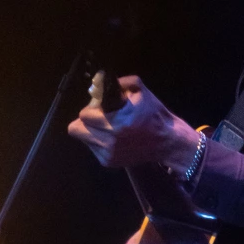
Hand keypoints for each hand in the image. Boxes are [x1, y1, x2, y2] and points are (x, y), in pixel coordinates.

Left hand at [67, 75, 201, 174]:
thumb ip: (121, 83)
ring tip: (106, 127)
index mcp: (119, 122)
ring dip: (90, 131)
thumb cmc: (154, 114)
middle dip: (85, 120)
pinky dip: (98, 142)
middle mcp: (111, 140)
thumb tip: (99, 81)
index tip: (100, 106)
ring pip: (82, 139)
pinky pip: (92, 148)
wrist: (168, 142)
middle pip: (76, 129)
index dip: (91, 108)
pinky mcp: (109, 163)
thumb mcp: (141, 91)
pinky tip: (112, 138)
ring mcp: (109, 154)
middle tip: (98, 117)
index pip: (84, 115)